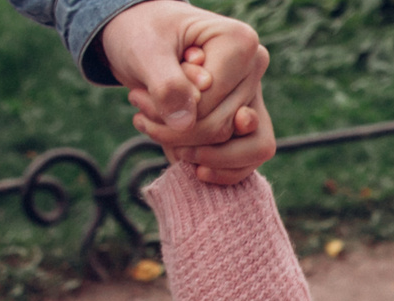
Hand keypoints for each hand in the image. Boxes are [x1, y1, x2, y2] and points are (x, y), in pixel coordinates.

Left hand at [100, 1, 271, 156]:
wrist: (145, 38)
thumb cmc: (145, 36)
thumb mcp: (145, 51)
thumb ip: (167, 84)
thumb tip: (186, 123)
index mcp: (240, 44)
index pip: (211, 103)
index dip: (173, 118)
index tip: (138, 105)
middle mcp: (255, 70)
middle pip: (226, 128)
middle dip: (180, 136)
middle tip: (142, 119)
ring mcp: (255, 96)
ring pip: (250, 150)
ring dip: (205, 158)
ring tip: (171, 148)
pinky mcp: (250, 122)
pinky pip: (249, 160)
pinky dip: (219, 170)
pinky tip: (190, 164)